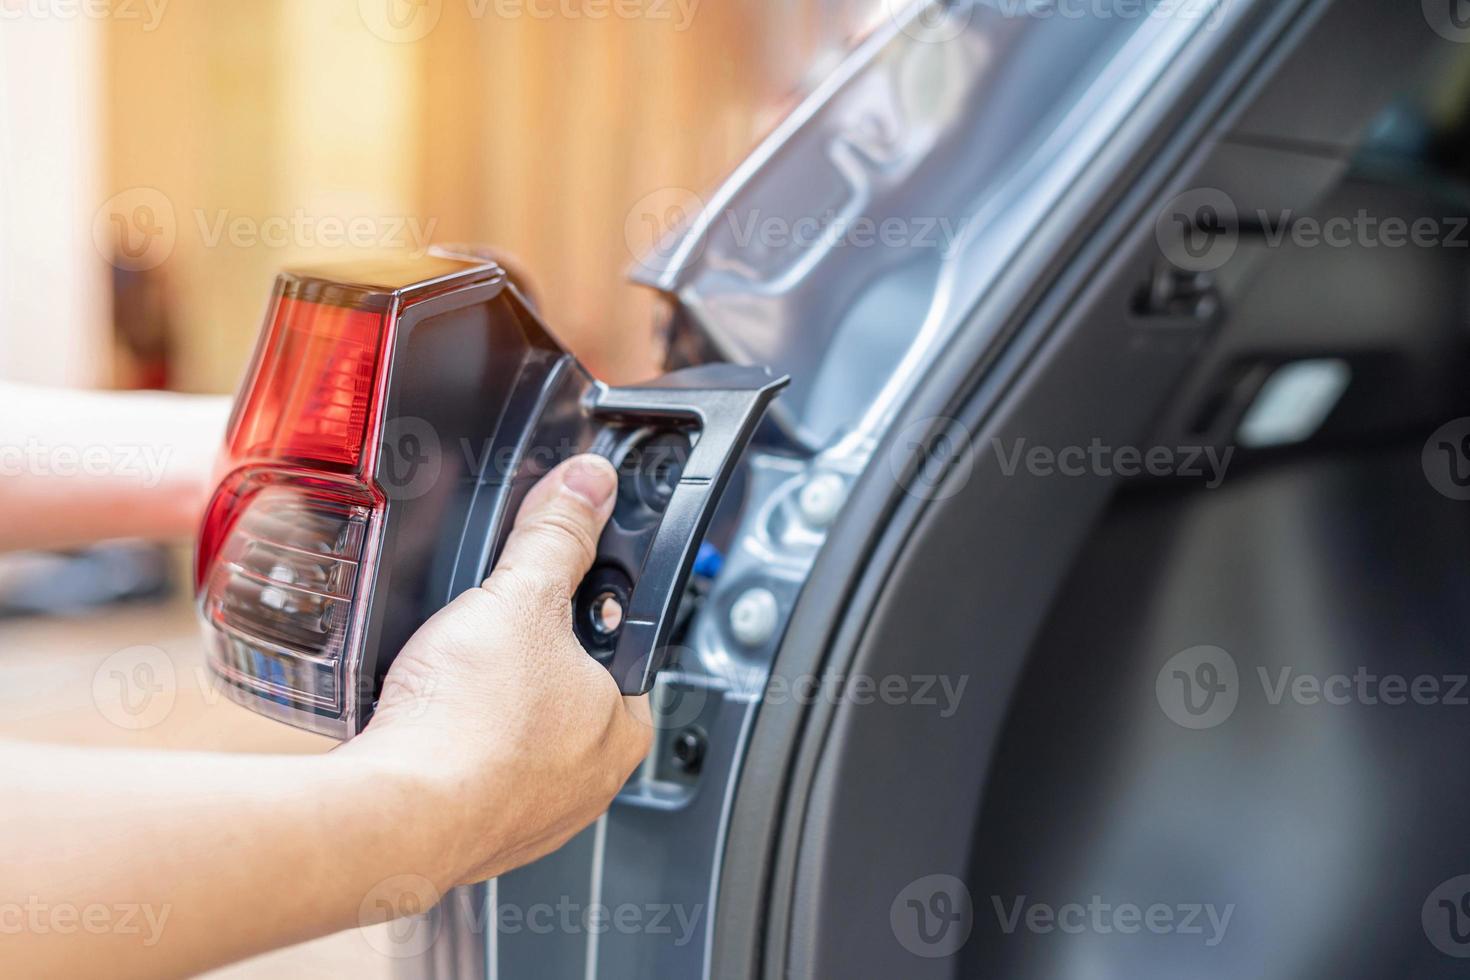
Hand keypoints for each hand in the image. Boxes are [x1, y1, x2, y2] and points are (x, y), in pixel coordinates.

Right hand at [346, 454, 651, 887]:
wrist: (392, 814)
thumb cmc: (468, 725)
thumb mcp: (520, 597)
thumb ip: (556, 537)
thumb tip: (589, 487)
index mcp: (624, 724)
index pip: (619, 646)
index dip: (579, 607)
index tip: (543, 590)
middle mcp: (589, 779)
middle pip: (562, 685)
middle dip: (521, 655)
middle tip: (481, 636)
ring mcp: (532, 812)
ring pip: (510, 730)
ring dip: (480, 700)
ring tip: (449, 678)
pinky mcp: (474, 830)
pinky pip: (466, 768)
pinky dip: (447, 742)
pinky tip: (425, 723)